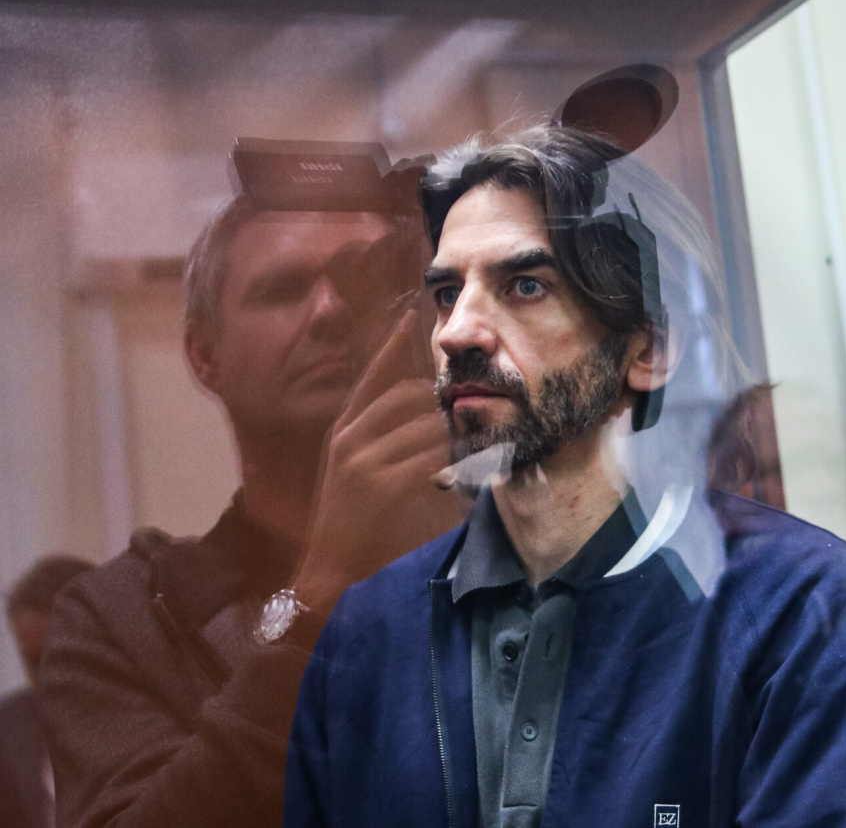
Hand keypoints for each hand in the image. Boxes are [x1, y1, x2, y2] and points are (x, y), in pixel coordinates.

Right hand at [292, 309, 466, 614]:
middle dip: (440, 399)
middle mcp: (350, 439)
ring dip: (455, 431)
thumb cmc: (346, 521)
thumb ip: (375, 439)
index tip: (410, 317)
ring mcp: (364, 461)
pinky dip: (455, 460)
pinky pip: (431, 459)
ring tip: (478, 437)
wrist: (329, 568)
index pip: (371, 378)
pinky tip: (471, 465)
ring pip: (425, 426)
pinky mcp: (383, 486)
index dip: (392, 346)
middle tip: (468, 406)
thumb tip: (416, 413)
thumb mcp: (348, 470)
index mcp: (342, 432)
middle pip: (406, 396)